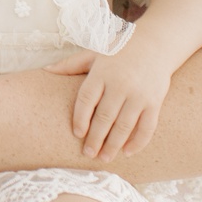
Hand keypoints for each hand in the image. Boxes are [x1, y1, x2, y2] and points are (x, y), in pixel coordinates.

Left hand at [46, 44, 171, 157]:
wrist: (155, 44)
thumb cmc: (119, 50)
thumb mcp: (94, 54)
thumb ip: (71, 64)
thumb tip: (45, 70)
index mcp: (102, 72)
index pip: (87, 99)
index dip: (80, 118)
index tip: (77, 134)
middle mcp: (120, 84)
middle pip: (105, 117)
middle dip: (95, 138)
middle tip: (88, 154)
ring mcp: (139, 94)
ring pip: (124, 126)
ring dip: (113, 145)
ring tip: (104, 158)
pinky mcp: (155, 102)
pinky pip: (147, 127)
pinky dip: (137, 142)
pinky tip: (127, 152)